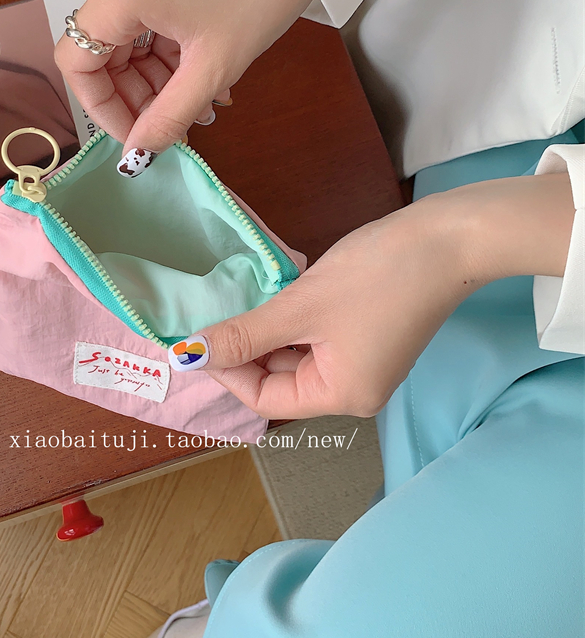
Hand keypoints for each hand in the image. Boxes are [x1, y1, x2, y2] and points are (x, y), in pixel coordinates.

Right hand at [53, 0, 312, 172]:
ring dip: (157, 75)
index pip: (77, 62)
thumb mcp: (214, 66)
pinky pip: (143, 12)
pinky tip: (198, 68)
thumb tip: (136, 153)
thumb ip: (169, 116)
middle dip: (140, 94)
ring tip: (200, 100)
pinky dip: (164, 46)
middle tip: (178, 122)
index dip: (102, 108)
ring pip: (126, 35)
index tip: (135, 134)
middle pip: (102, 50)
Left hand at [170, 174, 573, 417]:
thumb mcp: (300, 307)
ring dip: (267, 333)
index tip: (195, 338)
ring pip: (296, 357)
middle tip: (215, 314)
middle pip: (281, 381)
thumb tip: (188, 356)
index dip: (226, 372)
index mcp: (341, 396)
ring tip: (244, 301)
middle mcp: (354, 390)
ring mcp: (364, 364)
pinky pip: (316, 340)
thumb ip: (244, 335)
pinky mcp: (369, 336)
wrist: (449, 237)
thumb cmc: (375, 275)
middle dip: (246, 350)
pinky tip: (276, 296)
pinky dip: (292, 322)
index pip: (265, 400)